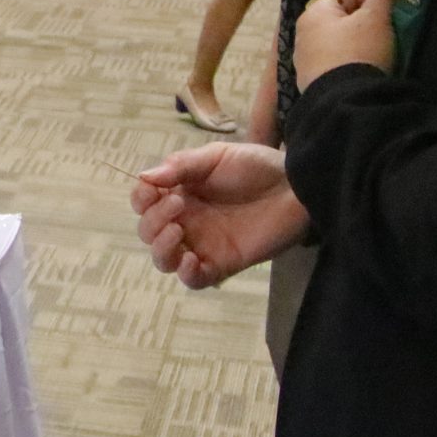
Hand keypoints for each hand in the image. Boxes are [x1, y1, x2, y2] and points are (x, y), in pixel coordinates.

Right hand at [129, 143, 308, 288]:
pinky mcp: (222, 264)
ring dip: (161, 248)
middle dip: (152, 220)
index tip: (153, 189)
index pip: (144, 203)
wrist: (296, 186)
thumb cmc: (257, 167)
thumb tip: (144, 176)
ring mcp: (202, 244)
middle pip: (148, 233)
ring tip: (176, 230)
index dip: (140, 199)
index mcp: (179, 193)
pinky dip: (186, 273)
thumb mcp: (216, 157)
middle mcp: (186, 221)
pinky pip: (194, 280)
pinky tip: (191, 258)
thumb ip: (181, 166)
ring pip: (164, 260)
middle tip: (178, 204)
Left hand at [295, 0, 399, 88]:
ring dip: (357, 38)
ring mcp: (304, 60)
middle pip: (338, 15)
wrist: (346, 100)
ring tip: (381, 44)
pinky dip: (349, 57)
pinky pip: (334, 60)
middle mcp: (302, 33)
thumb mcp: (376, 20)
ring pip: (336, 39)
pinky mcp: (311, 82)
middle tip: (389, 22)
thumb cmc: (360, 50)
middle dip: (365, 16)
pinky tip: (365, 64)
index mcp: (313, 13)